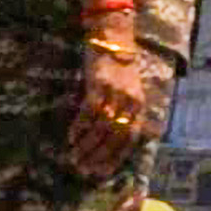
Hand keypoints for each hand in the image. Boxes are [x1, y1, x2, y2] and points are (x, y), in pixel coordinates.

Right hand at [67, 29, 165, 173]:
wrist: (113, 38)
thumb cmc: (119, 68)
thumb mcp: (128, 91)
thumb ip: (124, 112)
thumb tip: (113, 138)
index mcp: (138, 105)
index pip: (130, 138)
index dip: (117, 157)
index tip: (103, 172)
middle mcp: (130, 102)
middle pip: (116, 136)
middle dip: (100, 156)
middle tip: (85, 170)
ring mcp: (115, 93)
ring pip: (102, 127)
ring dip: (87, 146)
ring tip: (75, 158)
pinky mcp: (99, 85)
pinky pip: (89, 111)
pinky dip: (80, 127)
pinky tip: (72, 138)